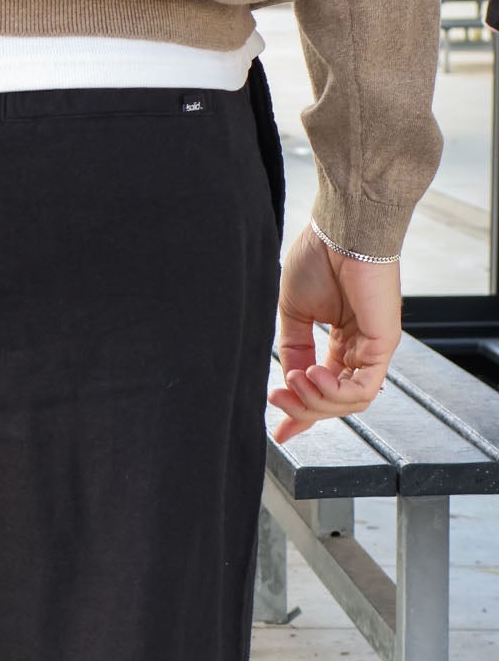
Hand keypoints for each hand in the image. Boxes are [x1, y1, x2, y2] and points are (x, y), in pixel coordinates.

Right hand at [268, 223, 401, 445]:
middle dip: (302, 410)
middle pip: (335, 403)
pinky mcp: (384, 343)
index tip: (277, 431)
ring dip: (315, 401)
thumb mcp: (293, 313)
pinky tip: (312, 374)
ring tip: (295, 381)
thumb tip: (288, 382)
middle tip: (276, 399)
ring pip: (349, 403)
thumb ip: (293, 349)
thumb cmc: (318, 256)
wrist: (339, 228)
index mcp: (342, 341)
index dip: (300, 414)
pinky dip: (334, 392)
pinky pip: (362, 389)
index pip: (325, 390)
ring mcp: (375, 347)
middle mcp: (361, 348)